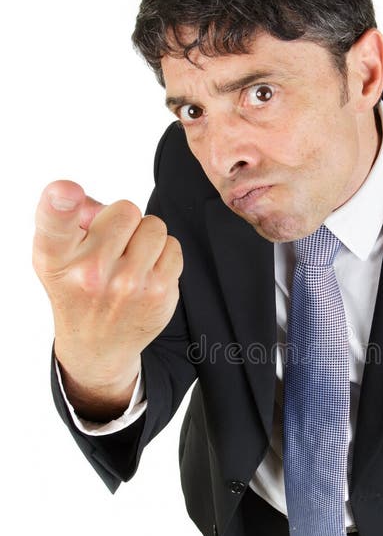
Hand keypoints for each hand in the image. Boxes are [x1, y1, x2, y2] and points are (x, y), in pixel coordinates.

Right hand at [33, 180, 182, 410]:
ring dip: (144, 237)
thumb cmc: (78, 288)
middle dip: (122, 221)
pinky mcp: (160, 293)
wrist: (98, 344)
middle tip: (111, 245)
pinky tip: (145, 273)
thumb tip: (99, 206)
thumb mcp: (58, 255)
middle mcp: (90, 272)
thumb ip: (72, 218)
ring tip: (129, 259)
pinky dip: (162, 254)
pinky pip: (173, 246)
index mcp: (56, 258)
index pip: (55, 223)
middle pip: (125, 210)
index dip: (59, 201)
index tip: (66, 191)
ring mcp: (129, 285)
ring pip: (154, 225)